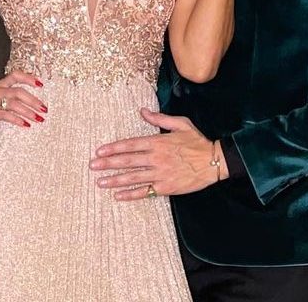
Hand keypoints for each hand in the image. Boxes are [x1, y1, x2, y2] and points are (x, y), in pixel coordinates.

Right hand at [0, 70, 46, 136]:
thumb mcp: (2, 100)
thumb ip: (15, 98)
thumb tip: (37, 103)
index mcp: (1, 85)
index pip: (15, 75)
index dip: (28, 78)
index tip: (41, 84)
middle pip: (19, 91)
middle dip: (33, 100)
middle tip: (44, 109)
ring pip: (14, 104)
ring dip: (28, 112)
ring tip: (38, 119)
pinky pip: (6, 115)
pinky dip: (18, 120)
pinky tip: (26, 125)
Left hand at [88, 108, 224, 199]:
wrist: (214, 161)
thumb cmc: (197, 141)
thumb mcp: (180, 123)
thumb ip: (159, 118)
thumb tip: (142, 111)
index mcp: (158, 142)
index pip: (130, 144)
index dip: (113, 148)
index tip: (99, 151)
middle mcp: (156, 158)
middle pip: (127, 161)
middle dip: (108, 164)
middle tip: (93, 166)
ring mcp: (160, 174)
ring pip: (133, 177)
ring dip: (115, 180)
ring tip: (100, 182)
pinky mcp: (165, 187)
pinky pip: (145, 191)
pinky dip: (130, 194)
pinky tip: (118, 196)